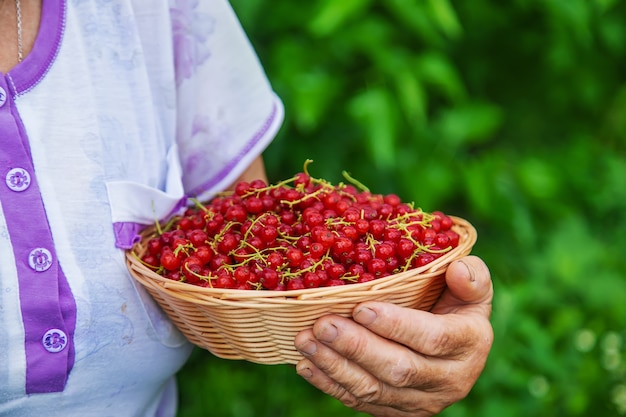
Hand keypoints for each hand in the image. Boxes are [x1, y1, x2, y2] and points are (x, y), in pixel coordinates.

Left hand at [293, 255, 492, 416]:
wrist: (455, 349)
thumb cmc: (456, 304)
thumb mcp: (473, 287)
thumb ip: (472, 277)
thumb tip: (457, 269)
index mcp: (469, 344)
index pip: (433, 339)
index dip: (396, 325)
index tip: (361, 307)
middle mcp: (449, 380)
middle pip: (399, 369)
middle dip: (356, 347)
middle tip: (322, 324)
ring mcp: (421, 401)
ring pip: (374, 390)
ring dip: (336, 366)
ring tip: (306, 341)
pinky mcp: (396, 410)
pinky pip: (360, 402)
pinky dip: (330, 385)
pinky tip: (307, 364)